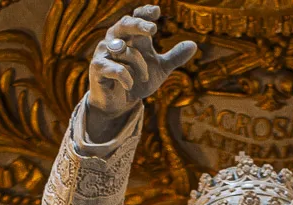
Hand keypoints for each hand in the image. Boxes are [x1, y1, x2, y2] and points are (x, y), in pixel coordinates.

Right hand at [86, 5, 196, 141]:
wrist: (118, 104)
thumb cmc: (137, 81)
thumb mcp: (159, 70)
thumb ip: (174, 57)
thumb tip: (194, 45)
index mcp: (131, 37)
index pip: (136, 17)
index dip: (144, 13)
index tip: (157, 12)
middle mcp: (116, 40)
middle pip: (125, 24)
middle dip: (138, 25)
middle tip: (153, 30)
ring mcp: (105, 52)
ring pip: (124, 50)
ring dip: (138, 65)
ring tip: (144, 77)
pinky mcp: (98, 67)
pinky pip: (114, 68)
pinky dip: (126, 76)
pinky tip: (130, 85)